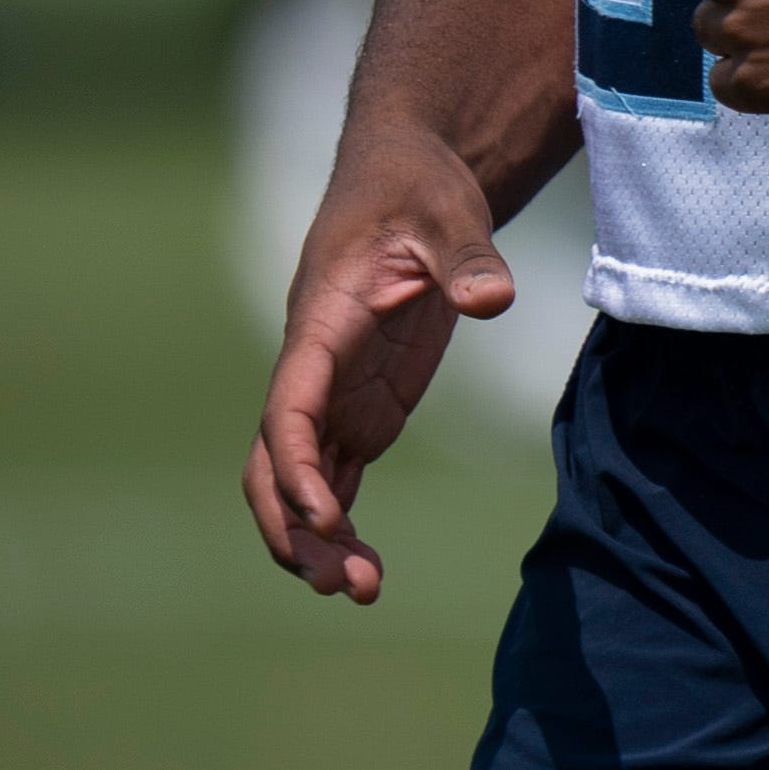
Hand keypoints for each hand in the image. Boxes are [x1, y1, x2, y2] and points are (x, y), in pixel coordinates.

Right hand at [245, 122, 514, 603]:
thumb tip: (493, 300)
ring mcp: (331, 392)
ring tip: (360, 591)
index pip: (288, 407)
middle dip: (295, 526)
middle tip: (342, 583)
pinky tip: (363, 570)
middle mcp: (312, 368)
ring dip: (314, 538)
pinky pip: (333, 476)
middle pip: (275, 463)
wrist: (406, 178)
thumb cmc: (419, 189)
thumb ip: (467, 258)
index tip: (326, 516)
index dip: (296, 465)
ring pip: (298, 480)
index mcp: (321, 325)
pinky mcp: (357, 405)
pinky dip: (339, 524)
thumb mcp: (448, 212)